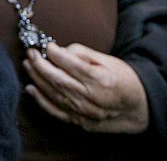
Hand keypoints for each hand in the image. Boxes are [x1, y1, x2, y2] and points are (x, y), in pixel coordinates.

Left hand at [22, 42, 148, 133]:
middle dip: (40, 65)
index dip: (55, 54)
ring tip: (28, 64)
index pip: (71, 65)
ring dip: (37, 79)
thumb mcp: (108, 60)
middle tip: (31, 52)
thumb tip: (61, 50)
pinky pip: (55, 111)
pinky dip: (41, 100)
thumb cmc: (123, 79)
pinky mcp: (79, 121)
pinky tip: (30, 88)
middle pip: (59, 80)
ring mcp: (84, 112)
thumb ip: (83, 54)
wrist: (137, 107)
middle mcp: (91, 98)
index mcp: (101, 80)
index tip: (47, 45)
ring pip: (54, 94)